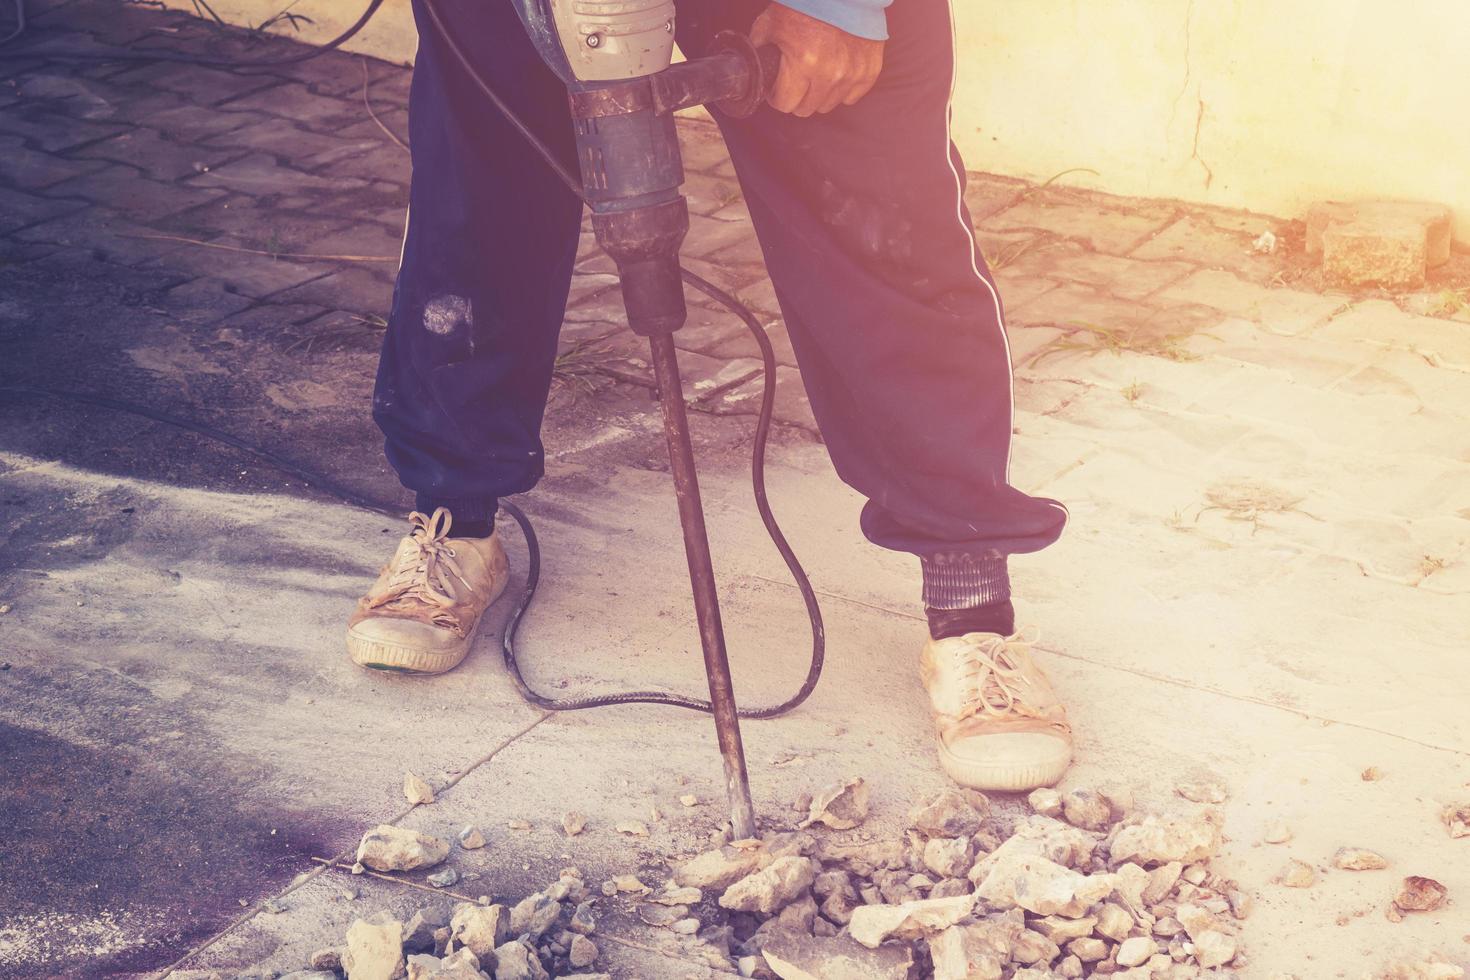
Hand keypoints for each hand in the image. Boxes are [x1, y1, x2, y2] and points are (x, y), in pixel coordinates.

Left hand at [749, 3, 884, 116]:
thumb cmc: (808, 2)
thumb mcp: (772, 21)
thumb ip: (759, 46)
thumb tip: (755, 65)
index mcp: (803, 63)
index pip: (785, 104)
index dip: (777, 96)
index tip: (777, 88)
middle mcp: (830, 74)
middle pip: (806, 109)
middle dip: (796, 97)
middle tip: (795, 81)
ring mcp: (852, 74)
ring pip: (827, 105)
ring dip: (818, 94)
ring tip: (815, 74)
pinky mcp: (869, 72)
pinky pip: (851, 97)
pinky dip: (841, 89)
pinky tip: (835, 73)